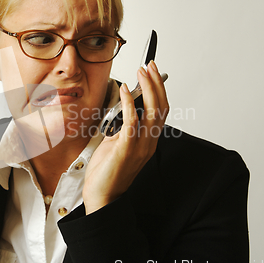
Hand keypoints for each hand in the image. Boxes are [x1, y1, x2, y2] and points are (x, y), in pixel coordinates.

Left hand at [83, 61, 168, 213]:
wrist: (102, 196)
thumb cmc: (107, 171)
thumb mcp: (115, 143)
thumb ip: (122, 128)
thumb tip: (121, 110)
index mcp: (148, 141)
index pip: (160, 111)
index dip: (159, 90)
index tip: (151, 73)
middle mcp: (149, 142)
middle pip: (161, 107)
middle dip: (157, 83)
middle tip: (148, 66)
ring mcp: (141, 146)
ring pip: (153, 112)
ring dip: (148, 88)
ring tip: (141, 72)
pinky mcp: (128, 148)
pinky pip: (133, 121)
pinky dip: (130, 103)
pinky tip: (126, 91)